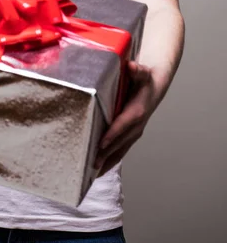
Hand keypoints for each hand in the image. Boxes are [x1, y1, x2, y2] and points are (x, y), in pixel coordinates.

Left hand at [94, 61, 158, 175]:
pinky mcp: (129, 137)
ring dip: (105, 163)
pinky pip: (118, 152)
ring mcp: (133, 134)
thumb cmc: (144, 80)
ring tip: (88, 176)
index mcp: (136, 112)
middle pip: (118, 143)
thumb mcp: (142, 73)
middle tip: (87, 165)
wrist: (154, 88)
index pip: (122, 125)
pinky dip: (108, 162)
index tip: (100, 144)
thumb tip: (132, 66)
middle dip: (104, 154)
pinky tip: (95, 171)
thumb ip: (137, 70)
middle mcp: (135, 127)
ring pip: (118, 152)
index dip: (112, 135)